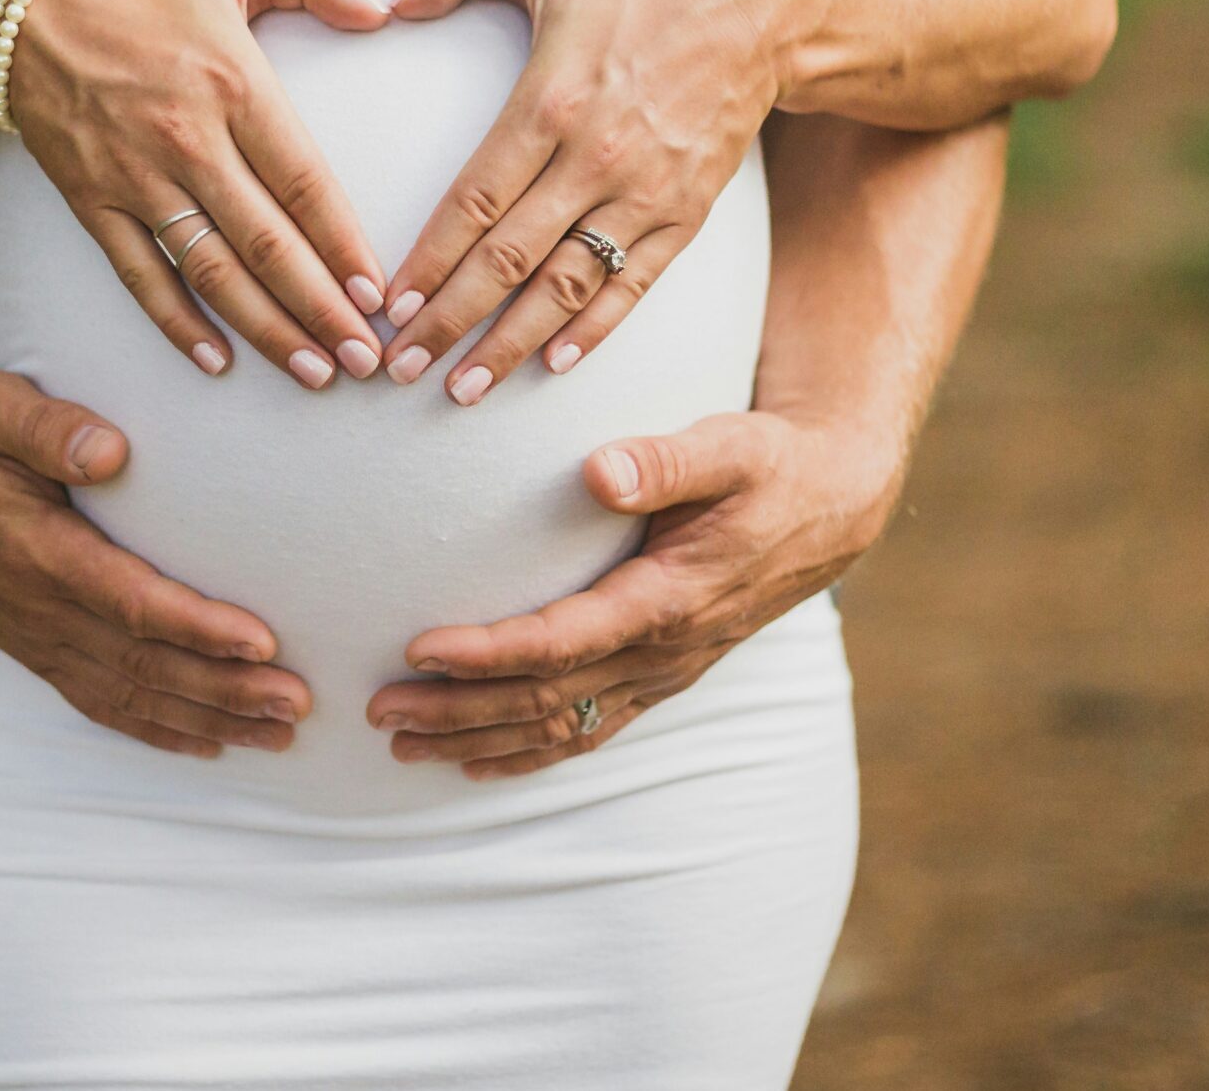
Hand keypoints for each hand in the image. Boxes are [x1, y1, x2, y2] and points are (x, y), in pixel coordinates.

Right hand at [0, 355, 311, 756]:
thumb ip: (48, 427)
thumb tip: (112, 450)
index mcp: (33, 551)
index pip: (129, 602)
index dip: (197, 628)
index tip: (263, 642)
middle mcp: (36, 609)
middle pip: (142, 665)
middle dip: (224, 690)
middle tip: (298, 704)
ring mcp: (34, 637)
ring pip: (129, 697)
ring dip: (206, 720)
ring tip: (278, 735)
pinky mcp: (34, 648)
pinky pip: (99, 704)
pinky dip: (157, 731)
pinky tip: (211, 746)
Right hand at [12, 0, 391, 387]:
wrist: (17, 8)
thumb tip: (382, 7)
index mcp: (233, 85)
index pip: (303, 182)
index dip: (343, 244)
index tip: (378, 293)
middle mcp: (187, 141)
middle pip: (266, 243)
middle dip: (320, 308)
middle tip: (365, 359)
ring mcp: (136, 179)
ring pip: (211, 271)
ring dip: (265, 329)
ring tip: (313, 372)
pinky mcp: (93, 202)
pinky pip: (140, 275)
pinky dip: (176, 323)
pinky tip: (215, 361)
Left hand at [364, 409, 899, 778]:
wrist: (830, 506)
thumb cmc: (768, 466)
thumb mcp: (729, 446)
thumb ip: (665, 461)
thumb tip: (598, 470)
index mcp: (669, 598)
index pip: (562, 641)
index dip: (488, 653)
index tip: (419, 649)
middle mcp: (662, 651)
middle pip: (545, 699)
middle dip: (458, 710)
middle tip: (378, 711)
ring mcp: (661, 674)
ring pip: (560, 728)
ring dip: (478, 741)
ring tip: (401, 746)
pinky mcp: (658, 677)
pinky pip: (587, 731)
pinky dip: (526, 754)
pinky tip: (473, 762)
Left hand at [378, 0, 798, 400]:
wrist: (755, 15)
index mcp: (551, 104)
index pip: (475, 200)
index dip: (429, 259)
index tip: (390, 304)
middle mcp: (596, 159)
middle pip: (509, 259)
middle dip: (450, 320)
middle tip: (401, 366)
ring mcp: (644, 194)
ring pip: (566, 286)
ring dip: (510, 343)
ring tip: (462, 389)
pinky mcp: (684, 216)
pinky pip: (632, 285)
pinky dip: (592, 329)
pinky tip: (551, 364)